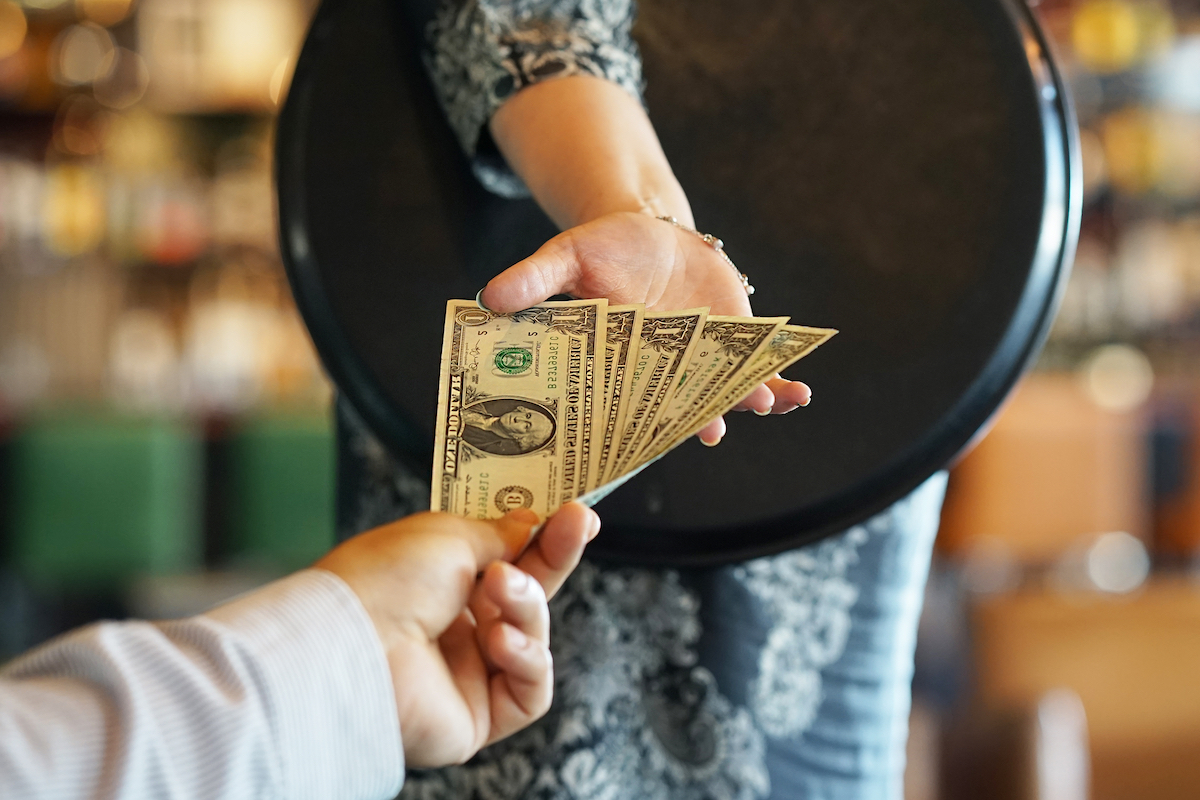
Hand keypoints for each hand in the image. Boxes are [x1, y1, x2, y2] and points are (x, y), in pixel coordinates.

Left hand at [315, 503, 599, 766]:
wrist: (353, 646)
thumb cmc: (385, 580)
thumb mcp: (449, 535)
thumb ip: (500, 533)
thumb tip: (531, 523)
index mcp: (436, 583)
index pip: (503, 559)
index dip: (541, 538)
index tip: (575, 513)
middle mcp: (452, 628)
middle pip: (525, 595)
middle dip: (553, 559)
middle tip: (578, 525)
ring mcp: (466, 674)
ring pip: (533, 636)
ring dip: (527, 606)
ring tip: (499, 590)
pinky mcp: (477, 716)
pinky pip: (530, 691)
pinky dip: (527, 660)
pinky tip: (500, 641)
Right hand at [479, 211, 810, 443]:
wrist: (651, 234)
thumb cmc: (603, 248)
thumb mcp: (565, 255)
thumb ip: (534, 280)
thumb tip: (486, 298)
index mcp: (616, 362)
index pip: (622, 400)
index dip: (635, 421)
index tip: (646, 437)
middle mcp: (659, 373)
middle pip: (678, 403)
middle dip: (697, 417)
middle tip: (712, 430)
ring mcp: (699, 362)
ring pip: (721, 393)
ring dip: (744, 401)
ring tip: (765, 403)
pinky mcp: (733, 346)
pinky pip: (757, 371)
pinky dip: (779, 381)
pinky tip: (800, 392)